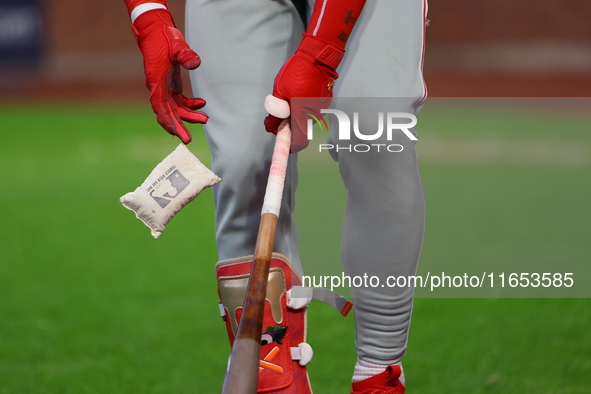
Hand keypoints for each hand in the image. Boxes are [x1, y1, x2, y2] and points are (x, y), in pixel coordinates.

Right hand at [132, 9, 207, 143]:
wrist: (157, 31)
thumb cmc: (165, 38)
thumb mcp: (176, 45)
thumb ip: (185, 54)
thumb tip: (195, 64)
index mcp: (156, 82)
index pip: (160, 106)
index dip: (167, 120)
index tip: (175, 132)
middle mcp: (158, 88)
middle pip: (167, 113)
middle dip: (178, 126)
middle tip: (189, 140)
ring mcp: (164, 88)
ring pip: (174, 109)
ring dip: (188, 117)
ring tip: (205, 120)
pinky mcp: (170, 86)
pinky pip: (179, 101)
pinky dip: (190, 105)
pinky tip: (202, 103)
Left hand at [264, 34, 342, 152]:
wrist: (318, 57)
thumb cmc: (298, 72)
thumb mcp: (279, 91)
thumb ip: (274, 111)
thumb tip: (270, 125)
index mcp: (303, 116)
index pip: (299, 141)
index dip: (290, 144)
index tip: (283, 140)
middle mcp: (315, 115)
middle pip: (302, 128)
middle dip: (291, 123)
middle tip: (282, 113)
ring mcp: (322, 107)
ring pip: (307, 116)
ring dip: (298, 112)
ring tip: (291, 96)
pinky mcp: (325, 99)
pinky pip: (313, 107)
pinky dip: (305, 104)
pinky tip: (300, 90)